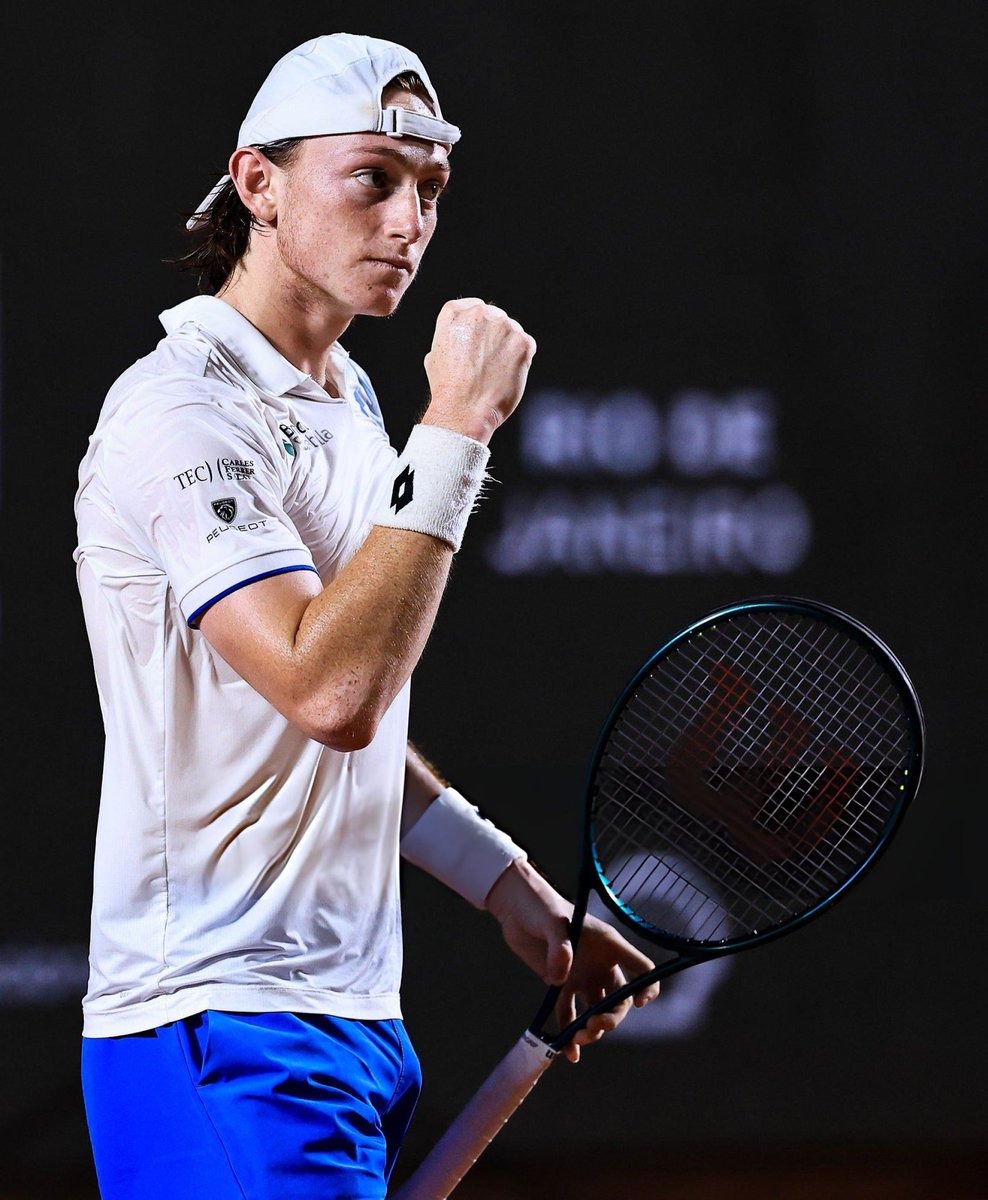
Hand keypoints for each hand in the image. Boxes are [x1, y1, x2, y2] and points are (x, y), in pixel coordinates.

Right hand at [422, 298, 535, 444]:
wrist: (463, 409)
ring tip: (496, 372)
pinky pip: (527, 345)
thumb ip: (450, 338)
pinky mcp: (522, 341)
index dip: (476, 326)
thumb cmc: (447, 388)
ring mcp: (503, 325)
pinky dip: (521, 358)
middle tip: (488, 361)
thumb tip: (463, 341)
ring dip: (508, 346)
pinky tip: (507, 374)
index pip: (471, 307)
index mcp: (454, 313)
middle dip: (493, 336)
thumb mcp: (435, 355)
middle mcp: (479, 313)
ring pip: (512, 330)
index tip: (478, 340)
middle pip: (494, 316)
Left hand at [484, 859, 659, 1063]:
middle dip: (613, 1017)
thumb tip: (560, 980)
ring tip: (578, 1040)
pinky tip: (567, 1051)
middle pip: (620, 999)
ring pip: (597, 1011)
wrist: (515, 908)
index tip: (640, 1003)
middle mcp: (600, 964)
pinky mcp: (561, 986)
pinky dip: (569, 1034)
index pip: (641, 967)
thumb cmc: (540, 906)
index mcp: (608, 945)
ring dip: (593, 1030)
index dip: (647, 987)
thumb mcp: (551, 921)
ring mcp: (581, 977)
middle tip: (597, 1026)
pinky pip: (570, 1016)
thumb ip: (558, 946)